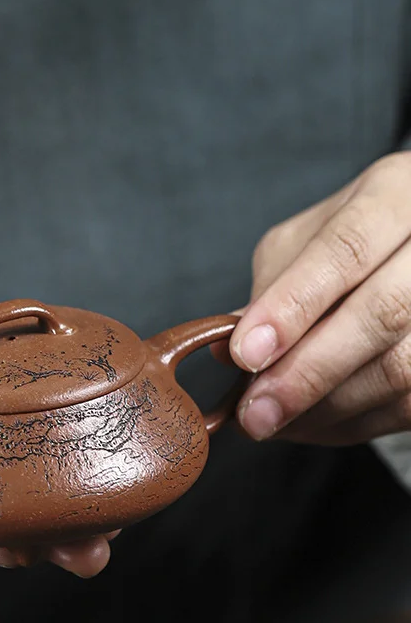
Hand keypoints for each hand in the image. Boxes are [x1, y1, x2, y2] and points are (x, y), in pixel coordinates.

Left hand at [227, 151, 410, 444]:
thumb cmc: (352, 239)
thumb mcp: (303, 240)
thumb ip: (271, 288)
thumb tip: (229, 352)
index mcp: (390, 197)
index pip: (344, 250)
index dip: (291, 308)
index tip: (244, 355)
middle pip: (383, 314)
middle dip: (307, 374)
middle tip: (254, 414)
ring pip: (403, 369)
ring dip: (326, 410)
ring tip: (272, 422)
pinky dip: (353, 424)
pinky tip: (311, 424)